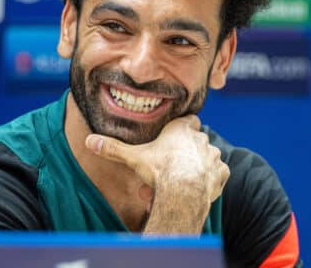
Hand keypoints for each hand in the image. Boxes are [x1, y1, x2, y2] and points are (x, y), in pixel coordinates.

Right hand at [86, 115, 229, 232]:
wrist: (183, 192)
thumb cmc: (159, 170)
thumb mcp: (133, 157)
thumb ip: (113, 148)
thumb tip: (89, 141)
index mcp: (181, 129)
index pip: (188, 120)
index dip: (181, 128)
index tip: (173, 137)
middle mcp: (200, 138)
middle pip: (194, 141)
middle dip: (184, 153)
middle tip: (169, 169)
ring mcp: (213, 155)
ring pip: (206, 158)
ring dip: (197, 167)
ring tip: (180, 182)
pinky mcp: (221, 172)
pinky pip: (217, 173)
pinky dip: (209, 179)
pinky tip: (197, 187)